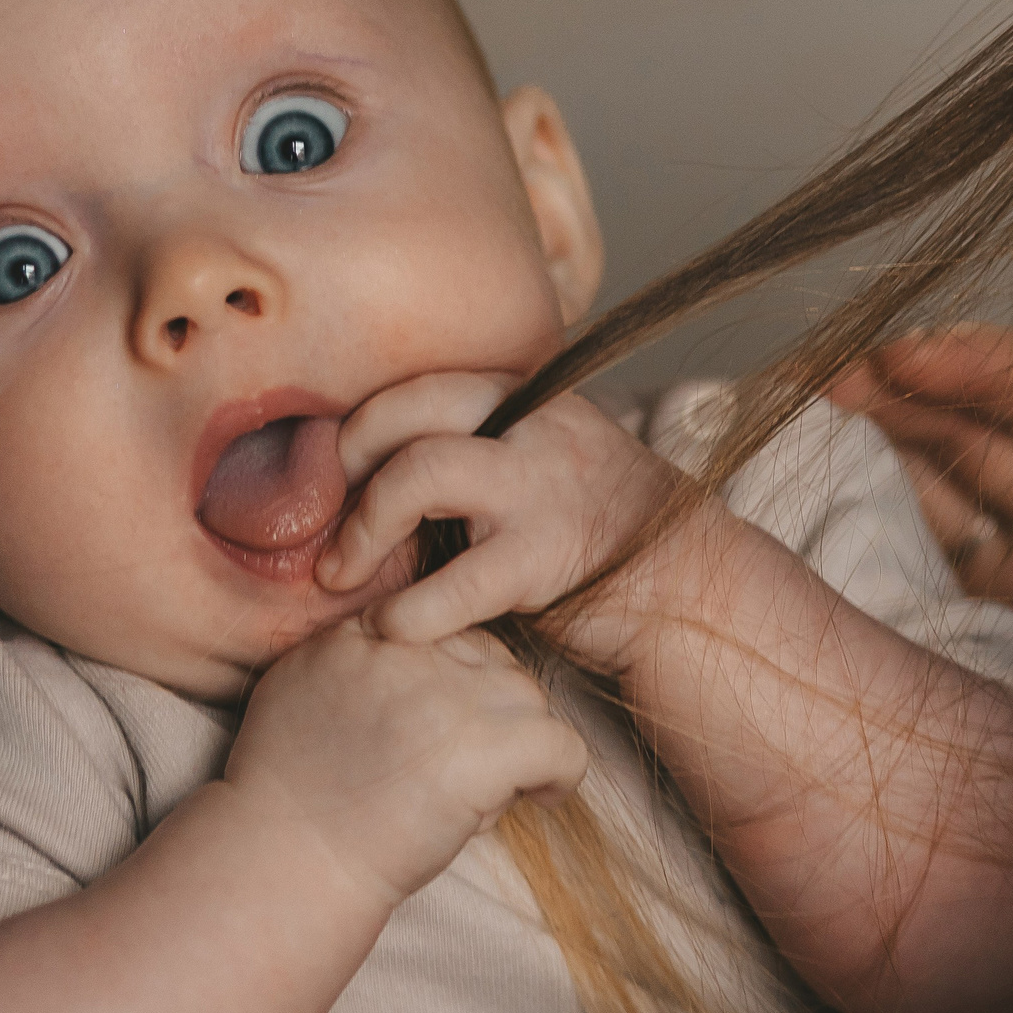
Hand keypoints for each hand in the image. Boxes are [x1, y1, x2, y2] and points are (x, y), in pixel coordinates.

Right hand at [225, 614, 587, 907]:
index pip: (442, 624)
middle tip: (456, 770)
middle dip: (487, 713)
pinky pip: (561, 745)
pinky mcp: (482, 750)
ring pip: (528, 699)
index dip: (451, 681)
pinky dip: (562, 773)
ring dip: (515, 745)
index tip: (437, 728)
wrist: (283, 866)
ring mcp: (448, 698)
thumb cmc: (291, 799)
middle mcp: (408, 652)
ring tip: (478, 793)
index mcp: (361, 634)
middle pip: (492, 660)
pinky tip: (542, 796)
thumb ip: (359, 659)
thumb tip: (425, 656)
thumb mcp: (301, 694)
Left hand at [314, 371, 688, 676]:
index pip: (423, 384)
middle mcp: (534, 427)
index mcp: (528, 398)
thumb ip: (481, 445)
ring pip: (419, 473)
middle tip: (325, 510)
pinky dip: (406, 612)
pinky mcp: (544, 558)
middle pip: (408, 407)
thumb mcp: (543, 458)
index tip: (338, 473)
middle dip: (348, 457)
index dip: (364, 426)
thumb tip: (374, 465)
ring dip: (362, 526)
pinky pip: (452, 583)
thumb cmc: (597, 529)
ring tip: (340, 573)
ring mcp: (541, 489)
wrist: (686, 585)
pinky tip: (391, 628)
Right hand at [829, 325, 1012, 839]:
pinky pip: (933, 545)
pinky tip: (819, 491)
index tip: (910, 358)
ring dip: (887, 432)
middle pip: (1006, 427)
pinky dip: (876, 508)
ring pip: (961, 474)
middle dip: (920, 386)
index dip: (998, 368)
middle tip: (825, 378)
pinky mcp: (998, 628)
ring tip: (801, 411)